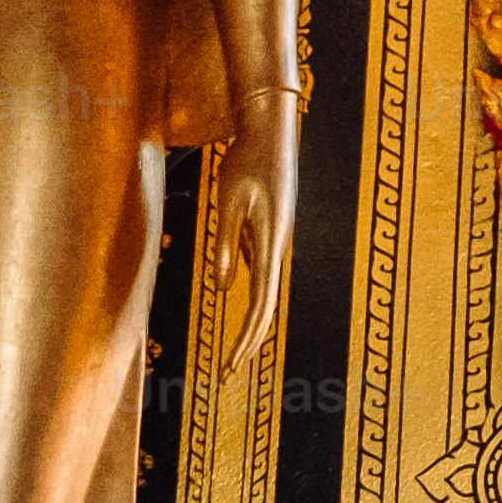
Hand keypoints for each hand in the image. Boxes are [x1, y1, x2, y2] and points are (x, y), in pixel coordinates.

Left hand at [201, 89, 301, 376]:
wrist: (271, 131)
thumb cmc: (247, 161)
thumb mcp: (230, 202)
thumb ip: (226, 244)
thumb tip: (223, 288)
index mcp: (272, 243)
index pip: (261, 304)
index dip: (246, 338)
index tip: (231, 365)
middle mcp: (278, 247)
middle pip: (267, 306)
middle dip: (249, 342)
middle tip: (228, 372)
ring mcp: (276, 239)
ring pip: (264, 291)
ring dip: (250, 322)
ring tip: (234, 350)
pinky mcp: (269, 230)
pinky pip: (259, 269)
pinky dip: (247, 292)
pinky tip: (230, 291)